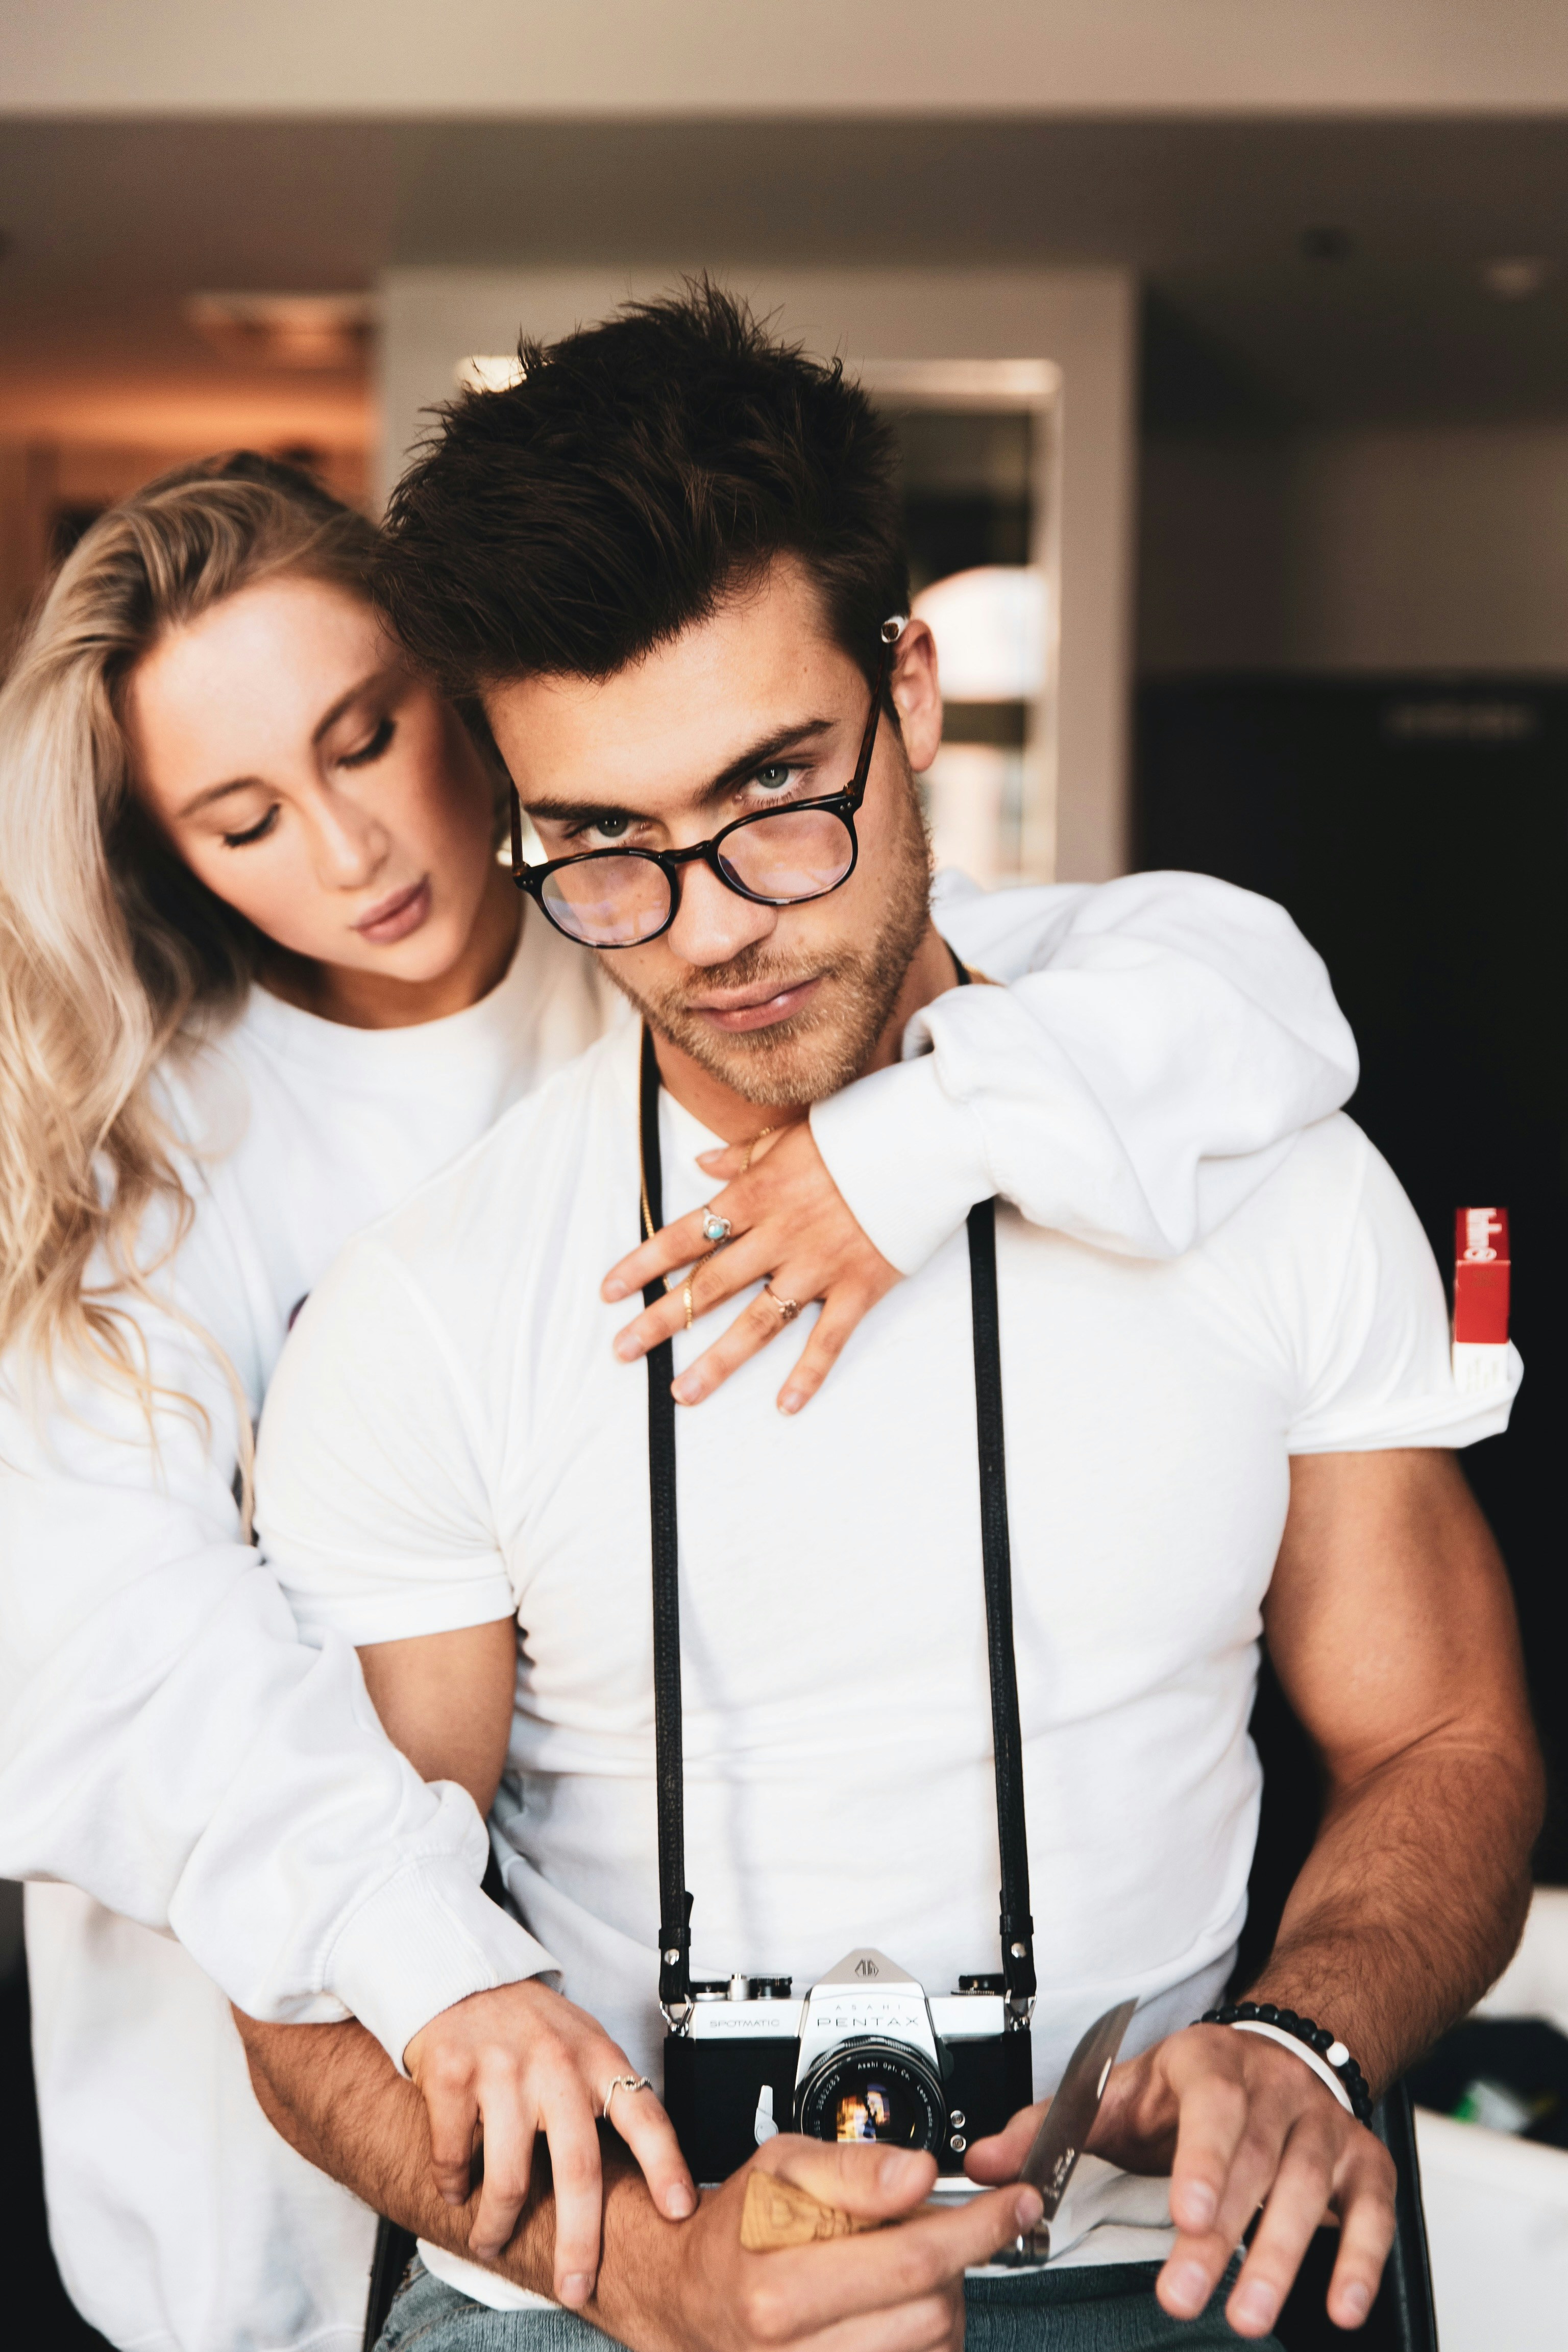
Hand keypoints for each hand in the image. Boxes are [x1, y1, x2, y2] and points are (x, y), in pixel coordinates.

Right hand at [403, 1979, 694, 2296]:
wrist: (463, 1977)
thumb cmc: (529, 2023)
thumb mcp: (582, 2045)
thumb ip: (606, 2096)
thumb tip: (642, 2175)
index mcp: (597, 2058)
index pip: (645, 2116)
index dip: (666, 2166)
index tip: (680, 2210)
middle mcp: (556, 2064)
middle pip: (578, 2169)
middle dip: (580, 2240)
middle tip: (576, 2284)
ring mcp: (504, 2070)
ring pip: (508, 2178)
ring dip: (497, 2225)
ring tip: (491, 2240)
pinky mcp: (453, 2076)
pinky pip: (454, 2157)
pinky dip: (453, 2186)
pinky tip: (455, 2189)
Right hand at [590, 2132, 1043, 2351]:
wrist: (691, 2296)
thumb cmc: (736, 2230)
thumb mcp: (780, 2168)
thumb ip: (853, 2168)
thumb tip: (917, 2173)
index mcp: (779, 2287)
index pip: (914, 2260)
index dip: (978, 2227)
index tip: (1013, 2203)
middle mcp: (794, 2350)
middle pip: (934, 2310)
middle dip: (951, 2261)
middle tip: (932, 2230)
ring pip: (932, 2347)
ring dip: (939, 2304)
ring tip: (903, 2271)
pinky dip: (923, 2338)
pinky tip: (899, 2310)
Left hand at [602, 1121, 900, 1413]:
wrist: (924, 1143)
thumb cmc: (857, 1134)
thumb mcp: (791, 1135)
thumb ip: (744, 1156)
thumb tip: (703, 1163)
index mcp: (757, 1196)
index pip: (685, 1235)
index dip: (644, 1265)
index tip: (609, 1291)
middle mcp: (779, 1236)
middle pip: (710, 1286)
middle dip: (663, 1320)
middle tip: (623, 1352)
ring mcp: (818, 1266)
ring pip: (758, 1322)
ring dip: (718, 1361)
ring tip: (683, 1393)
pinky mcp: (859, 1287)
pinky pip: (828, 1339)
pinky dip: (808, 1374)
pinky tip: (784, 1404)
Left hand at [965, 2026, 1396, 2339]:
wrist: (1275, 2053)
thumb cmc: (1187, 2088)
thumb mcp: (1116, 2093)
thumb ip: (1050, 2128)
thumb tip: (984, 2163)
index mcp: (1208, 2066)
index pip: (1210, 2109)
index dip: (1202, 2161)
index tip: (1186, 2214)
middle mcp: (1273, 2092)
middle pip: (1254, 2162)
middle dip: (1222, 2237)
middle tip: (1188, 2298)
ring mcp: (1323, 2126)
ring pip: (1308, 2190)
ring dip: (1281, 2258)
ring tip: (1246, 2315)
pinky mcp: (1364, 2164)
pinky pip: (1370, 2212)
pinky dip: (1362, 2259)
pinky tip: (1343, 2306)